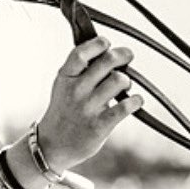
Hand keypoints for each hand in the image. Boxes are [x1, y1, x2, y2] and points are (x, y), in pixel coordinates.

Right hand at [35, 37, 141, 172]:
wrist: (53, 145)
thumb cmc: (64, 109)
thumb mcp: (63, 85)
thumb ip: (79, 68)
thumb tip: (105, 48)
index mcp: (65, 77)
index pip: (82, 53)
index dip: (98, 44)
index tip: (107, 43)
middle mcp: (76, 90)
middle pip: (107, 62)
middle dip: (122, 55)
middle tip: (128, 56)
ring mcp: (88, 108)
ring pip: (119, 81)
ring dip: (127, 80)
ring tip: (125, 85)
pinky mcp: (99, 126)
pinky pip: (125, 107)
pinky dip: (136, 101)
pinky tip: (136, 100)